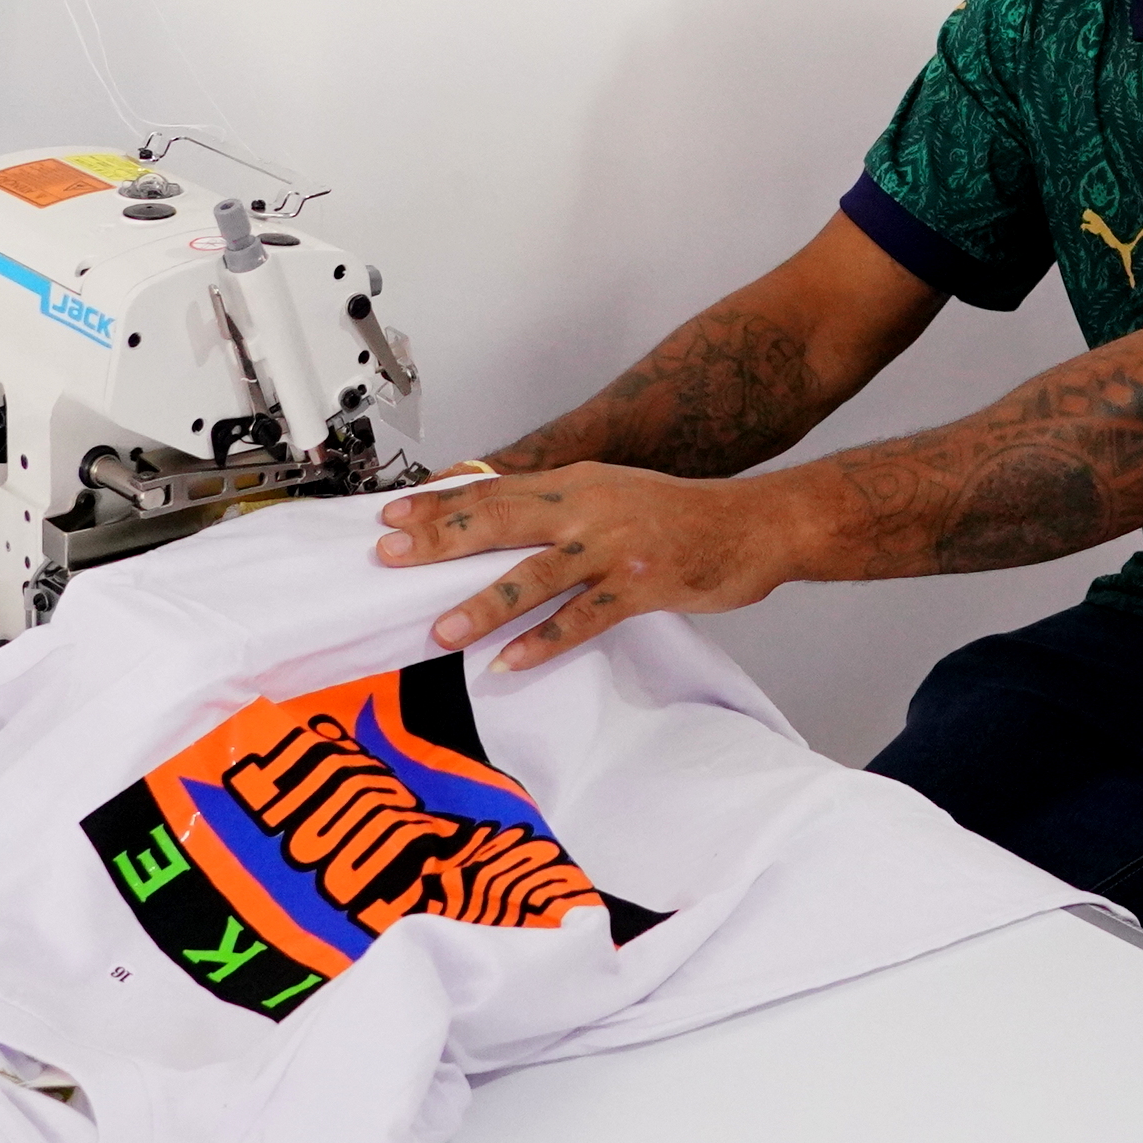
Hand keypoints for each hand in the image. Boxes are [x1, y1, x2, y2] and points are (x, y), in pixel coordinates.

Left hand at [373, 464, 805, 671]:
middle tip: (389, 558)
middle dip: (441, 540)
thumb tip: (501, 527)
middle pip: (500, 521)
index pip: (494, 489)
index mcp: (576, 481)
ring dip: (484, 604)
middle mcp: (588, 506)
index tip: (391, 517)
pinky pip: (582, 618)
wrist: (753, 525)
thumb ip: (561, 506)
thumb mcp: (613, 493)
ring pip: (535, 574)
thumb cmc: (680, 516)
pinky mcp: (641, 584)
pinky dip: (543, 640)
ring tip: (442, 632)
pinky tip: (510, 661)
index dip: (440, 503)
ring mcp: (614, 546)